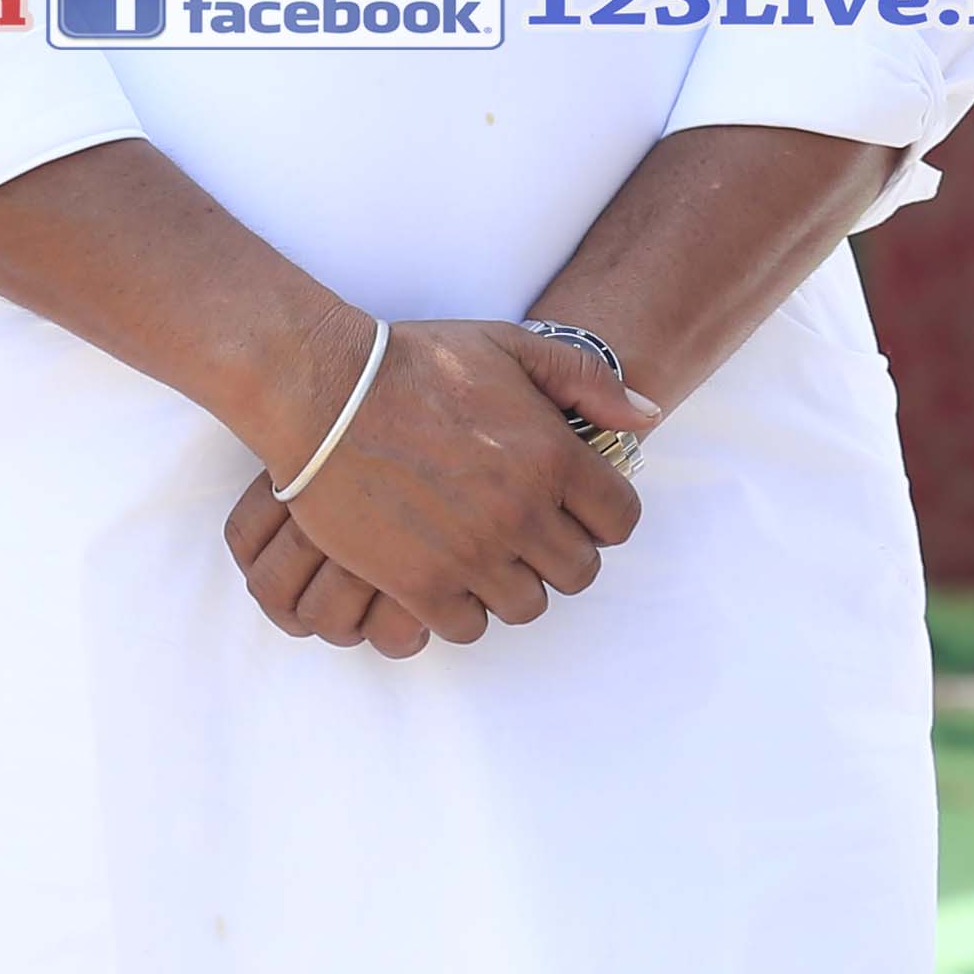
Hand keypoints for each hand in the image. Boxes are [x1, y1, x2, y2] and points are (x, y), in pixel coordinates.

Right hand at [234, 319, 646, 652]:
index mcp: (553, 456)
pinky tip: (448, 573)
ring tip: (487, 553)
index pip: (620, 521)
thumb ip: (588, 381)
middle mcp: (521, 512)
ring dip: (514, 583)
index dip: (602, 515)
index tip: (577, 506)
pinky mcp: (418, 583)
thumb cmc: (418, 362)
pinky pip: (467, 626)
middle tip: (529, 531)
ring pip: (527, 605)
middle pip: (578, 571)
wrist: (325, 390)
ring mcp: (471, 554)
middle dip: (561, 552)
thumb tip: (648, 415)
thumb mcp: (513, 346)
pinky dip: (463, 608)